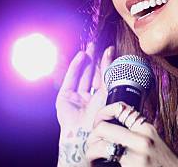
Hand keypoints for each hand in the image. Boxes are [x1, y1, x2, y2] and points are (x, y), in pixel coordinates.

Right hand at [56, 43, 114, 165]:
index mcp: (101, 100)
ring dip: (85, 60)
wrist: (88, 134)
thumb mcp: (109, 92)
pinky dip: (75, 67)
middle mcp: (88, 98)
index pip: (103, 77)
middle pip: (91, 74)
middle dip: (94, 59)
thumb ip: (109, 74)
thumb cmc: (103, 118)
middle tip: (96, 44)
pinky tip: (81, 56)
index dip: (106, 63)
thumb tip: (113, 55)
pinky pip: (70, 79)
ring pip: (81, 74)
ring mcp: (76, 98)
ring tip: (90, 47)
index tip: (110, 49)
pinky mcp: (64, 97)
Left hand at [86, 102, 177, 166]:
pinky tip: (100, 165)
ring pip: (100, 147)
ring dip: (91, 153)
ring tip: (92, 158)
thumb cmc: (164, 160)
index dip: (103, 115)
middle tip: (91, 145)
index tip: (98, 124)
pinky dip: (99, 164)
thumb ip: (138, 131)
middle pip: (103, 128)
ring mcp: (136, 156)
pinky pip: (107, 163)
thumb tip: (116, 126)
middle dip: (92, 137)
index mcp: (146, 128)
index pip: (119, 110)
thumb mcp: (154, 139)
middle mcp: (141, 139)